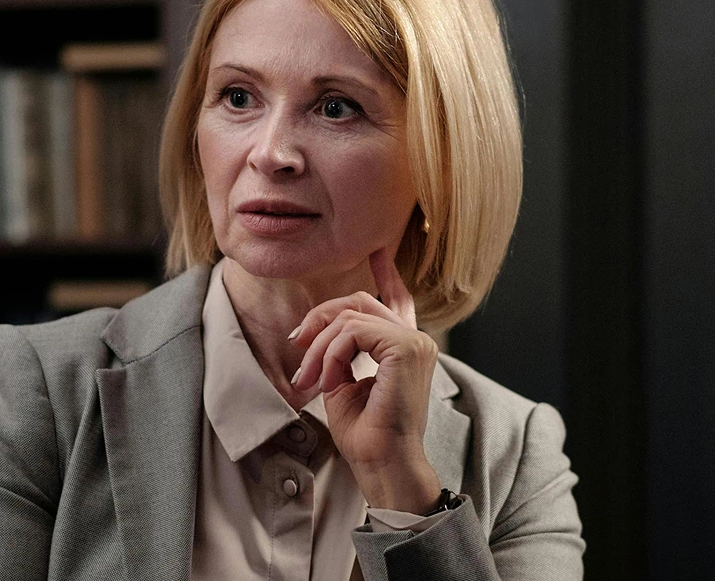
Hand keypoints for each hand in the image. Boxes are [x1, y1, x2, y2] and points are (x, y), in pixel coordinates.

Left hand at [289, 248, 442, 513]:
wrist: (380, 464)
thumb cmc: (364, 435)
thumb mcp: (343, 382)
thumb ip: (341, 351)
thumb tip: (321, 330)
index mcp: (405, 347)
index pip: (397, 298)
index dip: (386, 273)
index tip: (379, 250)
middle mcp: (416, 340)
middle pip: (358, 302)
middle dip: (320, 319)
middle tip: (297, 347)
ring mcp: (415, 342)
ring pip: (350, 317)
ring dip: (319, 347)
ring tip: (308, 380)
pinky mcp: (406, 348)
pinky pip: (353, 331)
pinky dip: (331, 354)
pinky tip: (328, 381)